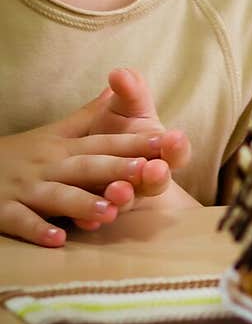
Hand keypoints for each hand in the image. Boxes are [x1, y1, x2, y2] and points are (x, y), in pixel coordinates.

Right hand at [0, 93, 176, 247]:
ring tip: (110, 211)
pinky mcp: (3, 210)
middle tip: (146, 171)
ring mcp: (26, 188)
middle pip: (85, 166)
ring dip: (82, 202)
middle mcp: (48, 166)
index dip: (133, 143)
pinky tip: (59, 239)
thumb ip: (89, 116)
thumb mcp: (54, 132)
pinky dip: (38, 230)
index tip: (164, 142)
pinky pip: (21, 221)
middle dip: (115, 168)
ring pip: (57, 195)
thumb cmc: (21, 154)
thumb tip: (118, 84)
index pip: (103, 144)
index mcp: (64, 148)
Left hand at [80, 68, 191, 224]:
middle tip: (154, 170)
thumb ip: (129, 91)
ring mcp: (123, 198)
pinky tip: (83, 217)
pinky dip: (91, 218)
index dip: (176, 147)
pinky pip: (96, 218)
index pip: (176, 151)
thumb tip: (122, 73)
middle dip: (156, 176)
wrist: (91, 157)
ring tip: (118, 191)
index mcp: (159, 150)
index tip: (176, 138)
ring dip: (124, 197)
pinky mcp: (97, 211)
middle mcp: (146, 178)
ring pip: (127, 201)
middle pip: (157, 181)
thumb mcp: (126, 106)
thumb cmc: (119, 125)